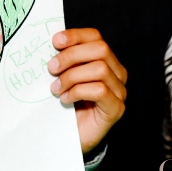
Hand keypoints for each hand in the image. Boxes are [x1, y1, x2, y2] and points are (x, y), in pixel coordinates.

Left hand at [48, 28, 126, 152]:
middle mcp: (117, 73)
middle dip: (71, 55)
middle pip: (100, 49)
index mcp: (105, 59)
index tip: (55, 41)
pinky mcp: (116, 108)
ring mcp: (119, 91)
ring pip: (100, 69)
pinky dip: (78, 91)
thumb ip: (64, 58)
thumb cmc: (66, 100)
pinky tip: (65, 99)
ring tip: (56, 87)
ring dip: (72, 76)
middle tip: (51, 68)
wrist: (70, 135)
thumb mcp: (64, 74)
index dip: (75, 35)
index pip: (95, 36)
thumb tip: (52, 41)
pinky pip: (100, 91)